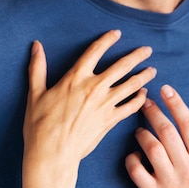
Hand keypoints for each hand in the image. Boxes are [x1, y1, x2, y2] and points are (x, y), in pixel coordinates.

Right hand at [22, 30, 155, 187]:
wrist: (52, 154)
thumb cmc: (40, 125)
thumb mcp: (35, 93)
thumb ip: (37, 67)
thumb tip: (36, 46)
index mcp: (76, 77)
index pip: (95, 51)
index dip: (107, 39)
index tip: (117, 33)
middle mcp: (94, 87)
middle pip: (121, 66)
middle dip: (136, 56)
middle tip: (148, 49)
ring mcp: (104, 104)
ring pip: (130, 85)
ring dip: (143, 76)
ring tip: (153, 70)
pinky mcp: (110, 120)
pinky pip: (130, 107)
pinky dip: (139, 100)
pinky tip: (144, 95)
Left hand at [125, 85, 188, 187]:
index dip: (177, 104)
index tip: (166, 89)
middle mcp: (188, 169)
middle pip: (168, 131)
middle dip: (154, 112)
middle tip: (145, 101)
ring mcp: (170, 182)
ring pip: (151, 148)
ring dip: (142, 133)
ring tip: (139, 130)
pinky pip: (136, 170)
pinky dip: (131, 159)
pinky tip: (133, 155)